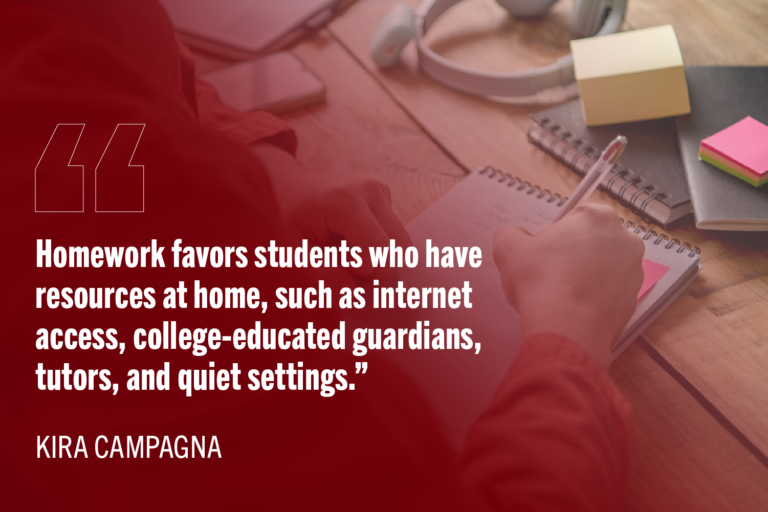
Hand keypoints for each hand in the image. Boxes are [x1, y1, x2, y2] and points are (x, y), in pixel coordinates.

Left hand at [251, 143, 411, 278]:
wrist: (282, 185)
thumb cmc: (282, 219)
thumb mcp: (291, 253)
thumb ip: (322, 278)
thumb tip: (354, 295)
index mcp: (346, 202)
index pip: (379, 255)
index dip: (360, 271)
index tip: (334, 262)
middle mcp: (370, 190)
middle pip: (399, 249)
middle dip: (373, 265)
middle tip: (340, 258)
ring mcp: (380, 190)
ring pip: (400, 244)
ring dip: (375, 256)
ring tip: (342, 246)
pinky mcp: (383, 195)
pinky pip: (393, 234)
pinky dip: (375, 244)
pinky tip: (348, 236)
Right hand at [493, 204, 644, 369]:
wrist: (566, 328)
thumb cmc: (542, 283)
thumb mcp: (508, 248)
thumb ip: (510, 233)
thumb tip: (513, 236)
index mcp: (598, 217)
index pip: (573, 219)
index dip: (554, 237)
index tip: (543, 253)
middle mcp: (624, 239)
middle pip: (591, 242)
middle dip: (572, 255)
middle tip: (549, 273)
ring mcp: (633, 271)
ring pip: (602, 268)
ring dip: (584, 276)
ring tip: (560, 293)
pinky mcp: (633, 300)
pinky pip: (609, 293)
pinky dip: (593, 299)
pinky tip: (572, 307)